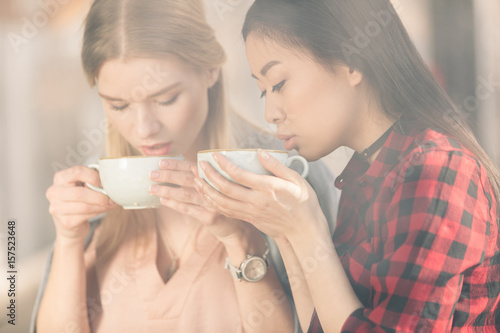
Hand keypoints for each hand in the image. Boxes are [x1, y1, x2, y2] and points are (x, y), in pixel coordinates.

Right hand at [46, 165, 116, 241]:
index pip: (78, 171)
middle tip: (110, 198)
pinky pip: (86, 216)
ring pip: (84, 206)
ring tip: (109, 204)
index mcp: (60, 177)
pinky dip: (98, 212)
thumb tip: (110, 185)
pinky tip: (102, 210)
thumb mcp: (85, 186)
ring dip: (101, 206)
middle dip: (99, 196)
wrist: (70, 223)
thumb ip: (94, 181)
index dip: (94, 177)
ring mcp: (57, 208)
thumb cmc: (80, 200)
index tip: (104, 183)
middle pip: (79, 193)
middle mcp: (54, 192)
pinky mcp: (65, 222)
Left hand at [149, 159, 247, 240]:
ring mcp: (212, 202)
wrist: (236, 228)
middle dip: (168, 176)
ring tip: (152, 188)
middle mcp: (213, 187)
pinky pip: (189, 209)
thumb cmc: (221, 204)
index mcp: (212, 177)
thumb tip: (173, 173)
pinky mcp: (210, 216)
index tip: (161, 162)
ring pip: (186, 194)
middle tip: (152, 174)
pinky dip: (175, 204)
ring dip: (168, 190)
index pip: (191, 167)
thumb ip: (200, 179)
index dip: (176, 164)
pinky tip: (163, 200)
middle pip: (187, 179)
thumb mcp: (215, 188)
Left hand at [193, 150, 328, 239]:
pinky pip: (226, 211)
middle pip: (226, 188)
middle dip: (210, 176)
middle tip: (200, 165)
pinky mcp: (249, 219)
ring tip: (197, 179)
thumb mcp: (297, 180)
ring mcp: (251, 212)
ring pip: (222, 202)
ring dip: (206, 190)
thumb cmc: (303, 203)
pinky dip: (213, 203)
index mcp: (268, 189)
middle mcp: (256, 201)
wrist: (303, 231)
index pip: (239, 175)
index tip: (215, 155)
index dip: (224, 164)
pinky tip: (207, 195)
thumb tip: (259, 152)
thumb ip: (277, 166)